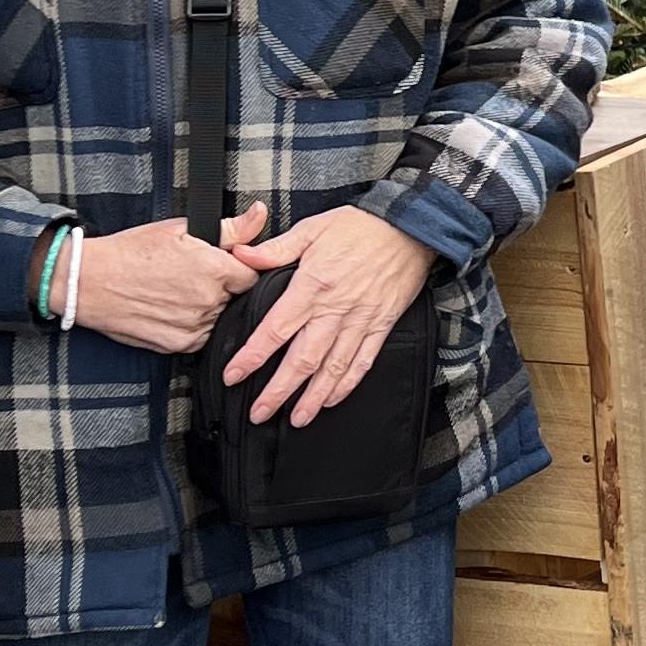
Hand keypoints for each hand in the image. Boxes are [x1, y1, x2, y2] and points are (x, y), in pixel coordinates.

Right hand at [74, 203, 264, 354]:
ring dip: (208, 307)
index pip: (251, 275)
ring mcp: (192, 327)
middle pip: (235, 297)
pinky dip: (193, 325)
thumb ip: (230, 228)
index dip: (239, 268)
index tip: (225, 265)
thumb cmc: (132, 251)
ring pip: (217, 317)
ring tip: (179, 291)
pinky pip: (199, 336)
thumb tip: (261, 214)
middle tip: (194, 275)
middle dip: (223, 287)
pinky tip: (173, 308)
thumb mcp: (182, 229)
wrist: (90, 282)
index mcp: (214, 270)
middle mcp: (207, 302)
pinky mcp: (176, 345)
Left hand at [222, 206, 439, 428]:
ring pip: (332, 368)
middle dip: (278, 391)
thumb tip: (240, 255)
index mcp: (313, 286)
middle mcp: (335, 309)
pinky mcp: (381, 324)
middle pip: (302, 360)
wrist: (411, 226)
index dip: (252, 357)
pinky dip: (347, 384)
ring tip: (295, 419)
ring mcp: (360, 320)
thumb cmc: (361, 225)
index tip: (234, 376)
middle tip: (259, 414)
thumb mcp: (313, 228)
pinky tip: (332, 398)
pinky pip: (363, 361)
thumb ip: (276, 248)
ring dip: (312, 397)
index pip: (275, 329)